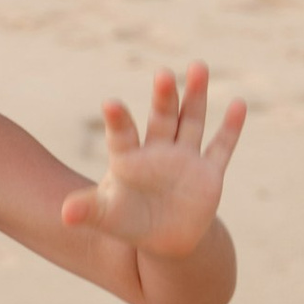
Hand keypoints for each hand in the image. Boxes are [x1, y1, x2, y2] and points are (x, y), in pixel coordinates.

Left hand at [61, 65, 244, 261]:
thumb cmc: (128, 221)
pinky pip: (220, 148)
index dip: (117, 121)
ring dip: (195, 97)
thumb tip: (64, 213)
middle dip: (163, 98)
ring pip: (191, 122)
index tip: (110, 104)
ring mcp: (185, 159)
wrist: (163, 237)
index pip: (122, 135)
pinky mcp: (209, 173)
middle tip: (163, 74)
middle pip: (161, 119)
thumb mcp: (106, 217)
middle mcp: (158, 150)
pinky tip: (238, 104)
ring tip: (198, 66)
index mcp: (129, 158)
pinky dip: (230, 128)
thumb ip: (88, 210)